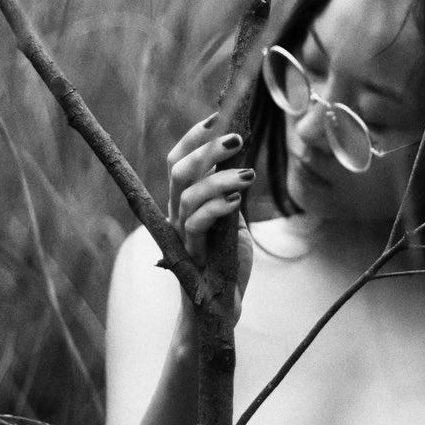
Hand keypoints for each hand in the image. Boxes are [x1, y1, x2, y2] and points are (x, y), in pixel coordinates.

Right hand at [167, 114, 254, 311]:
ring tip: (248, 175)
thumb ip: (231, 191)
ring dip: (219, 178)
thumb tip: (243, 157)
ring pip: (189, 194)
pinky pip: (198, 224)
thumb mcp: (233, 220)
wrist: (221, 308)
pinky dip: (217, 207)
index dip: (195, 136)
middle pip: (179, 170)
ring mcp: (182, 234)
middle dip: (207, 149)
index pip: (179, 159)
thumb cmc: (228, 263)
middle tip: (238, 138)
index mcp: (184, 202)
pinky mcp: (193, 254)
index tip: (219, 116)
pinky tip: (237, 201)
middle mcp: (177, 214)